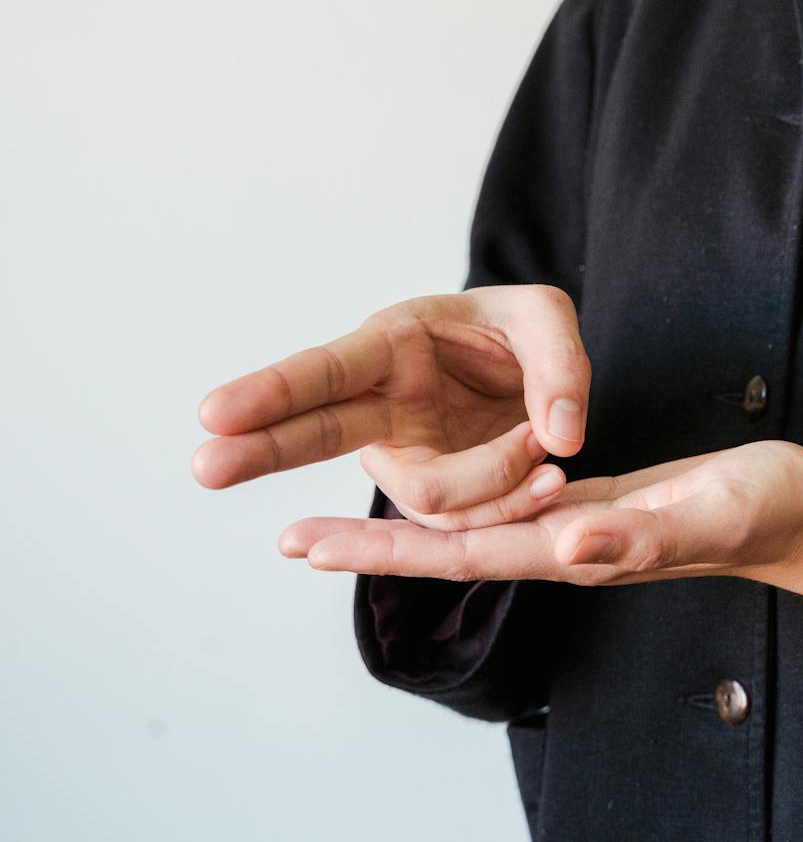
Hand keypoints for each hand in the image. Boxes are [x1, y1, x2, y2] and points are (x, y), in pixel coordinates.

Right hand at [192, 285, 590, 526]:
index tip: (214, 412)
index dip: (273, 391)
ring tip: (546, 445)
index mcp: (393, 342)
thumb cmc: (520, 333)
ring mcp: (402, 456)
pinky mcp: (434, 498)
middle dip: (260, 449)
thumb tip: (557, 438)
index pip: (326, 369)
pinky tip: (544, 474)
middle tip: (204, 466)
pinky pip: (463, 521)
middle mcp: (381, 403)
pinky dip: (512, 500)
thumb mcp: (547, 319)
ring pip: (424, 497)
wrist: (536, 378)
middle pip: (313, 432)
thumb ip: (559, 366)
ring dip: (495, 477)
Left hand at [280, 439, 802, 628]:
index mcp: (581, 547)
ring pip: (472, 530)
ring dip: (401, 529)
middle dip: (368, 549)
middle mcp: (565, 545)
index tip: (312, 545)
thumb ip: (645, 538)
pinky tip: (431, 493)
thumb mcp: (710, 512)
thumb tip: (571, 544)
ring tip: (335, 519)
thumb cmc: (764, 510)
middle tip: (288, 541)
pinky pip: (506, 508)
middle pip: (449, 550)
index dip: (386, 550)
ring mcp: (575, 529)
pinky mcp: (590, 506)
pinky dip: (457, 503)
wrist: (797, 515)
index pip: (465, 552)